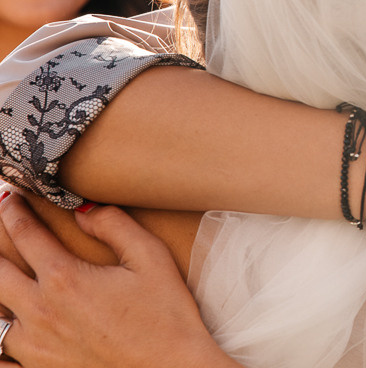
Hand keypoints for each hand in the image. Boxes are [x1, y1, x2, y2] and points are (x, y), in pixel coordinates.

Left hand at [0, 195, 240, 367]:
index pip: (26, 234)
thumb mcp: (151, 258)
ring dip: (0, 289)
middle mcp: (39, 311)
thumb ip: (115, 226)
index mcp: (65, 279)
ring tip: (6, 275)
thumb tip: (82, 211)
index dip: (14, 211)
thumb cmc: (166, 315)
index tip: (11, 197)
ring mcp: (33, 347)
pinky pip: (0, 359)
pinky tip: (4, 329)